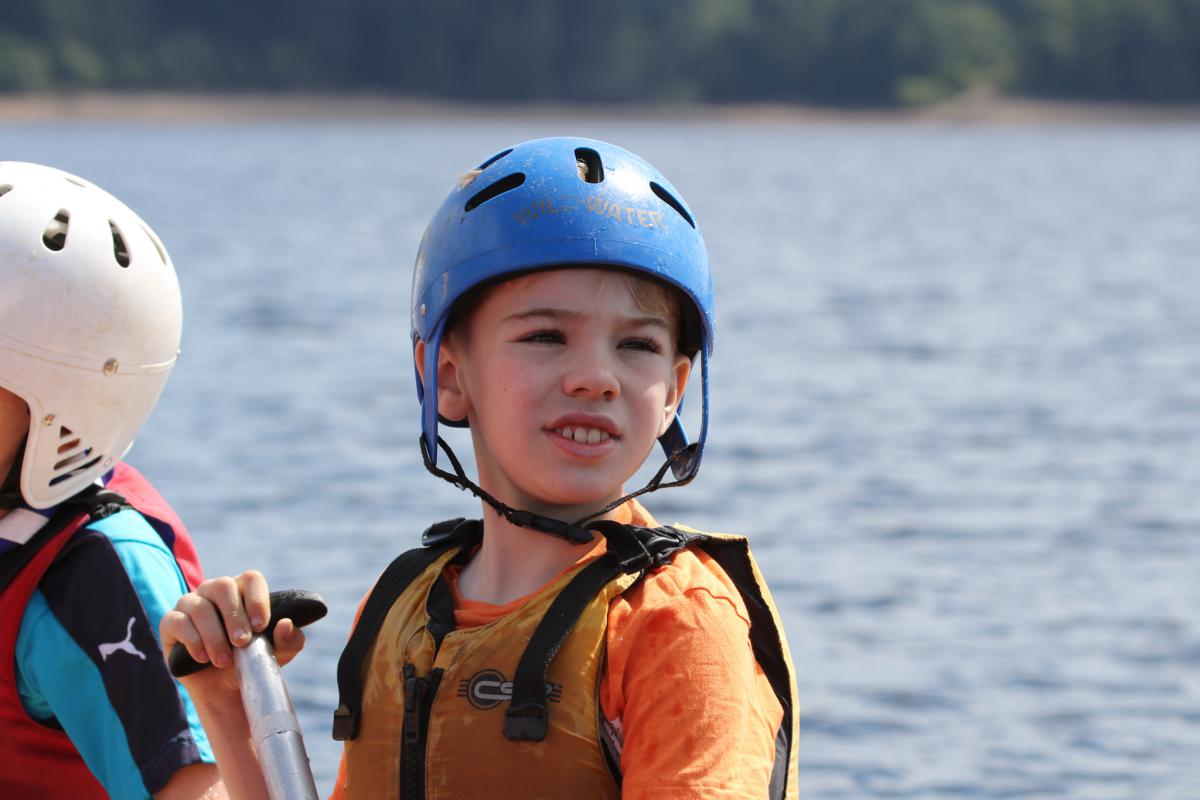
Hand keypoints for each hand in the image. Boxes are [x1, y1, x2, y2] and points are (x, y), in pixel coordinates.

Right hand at [159, 571, 305, 698]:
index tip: (262, 626)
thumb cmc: (253, 662)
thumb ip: (289, 639)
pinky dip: (192, 640)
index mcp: (243, 591)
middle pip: (223, 586)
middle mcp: (215, 591)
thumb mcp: (279, 654)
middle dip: (234, 616)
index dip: (257, 599)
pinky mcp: (171, 623)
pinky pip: (177, 621)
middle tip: (243, 643)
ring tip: (224, 660)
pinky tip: (203, 658)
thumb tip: (285, 624)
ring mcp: (191, 604)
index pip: (251, 579)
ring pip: (199, 606)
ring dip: (214, 635)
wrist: (225, 690)